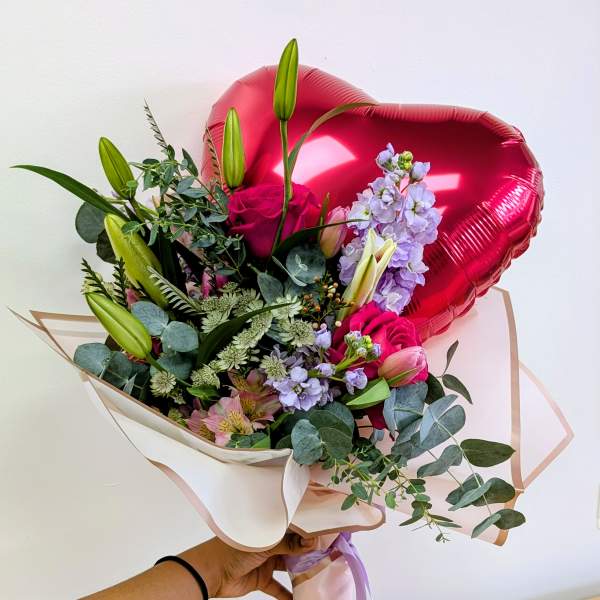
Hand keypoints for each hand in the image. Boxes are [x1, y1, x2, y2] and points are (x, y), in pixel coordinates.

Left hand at [180, 533, 316, 598]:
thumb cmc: (234, 549)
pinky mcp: (262, 579)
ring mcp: (267, 561)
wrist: (211, 572)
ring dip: (301, 572)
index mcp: (270, 528)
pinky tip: (300, 598)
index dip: (309, 531)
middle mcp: (270, 542)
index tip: (328, 534)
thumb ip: (289, 543)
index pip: (294, 527)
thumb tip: (312, 541)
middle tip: (329, 556)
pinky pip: (279, 587)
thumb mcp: (265, 543)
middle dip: (309, 552)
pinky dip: (288, 594)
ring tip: (319, 575)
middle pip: (294, 547)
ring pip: (289, 566)